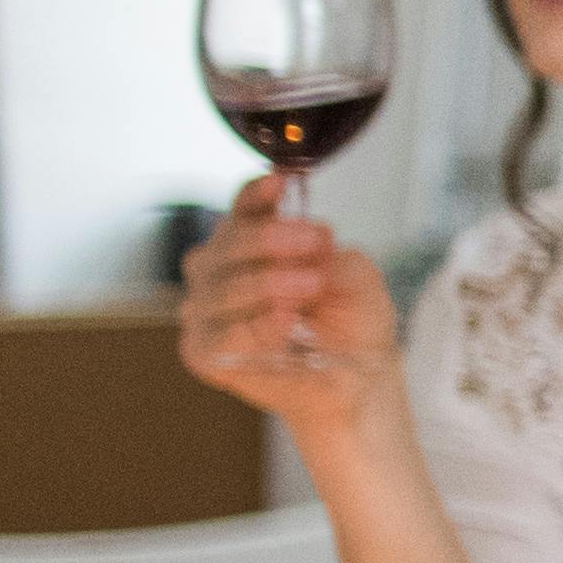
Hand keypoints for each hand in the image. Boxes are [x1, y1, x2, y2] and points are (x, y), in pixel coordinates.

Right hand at [174, 180, 399, 430]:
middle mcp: (220, 271)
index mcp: (252, 244)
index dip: (257, 195)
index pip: (243, 210)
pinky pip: (220, 335)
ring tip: (310, 284)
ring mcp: (206, 311)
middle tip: (317, 239)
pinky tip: (283, 319)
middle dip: (271, 238)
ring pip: (221, 287)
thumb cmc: (351, 324)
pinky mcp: (203, 352)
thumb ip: (336, 258)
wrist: (358, 380)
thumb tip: (317, 244)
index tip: (281, 182)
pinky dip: (254, 326)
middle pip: (228, 243)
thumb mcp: (359, 281)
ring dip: (267, 282)